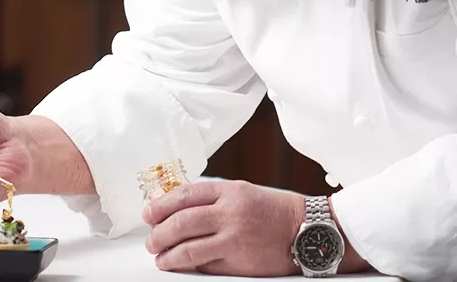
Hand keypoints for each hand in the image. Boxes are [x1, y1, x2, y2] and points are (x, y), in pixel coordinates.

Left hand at [143, 180, 305, 276]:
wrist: (307, 230)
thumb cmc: (275, 213)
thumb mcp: (245, 193)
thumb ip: (215, 199)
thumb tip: (177, 210)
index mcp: (231, 190)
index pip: (185, 195)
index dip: (161, 205)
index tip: (149, 214)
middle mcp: (231, 212)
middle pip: (180, 222)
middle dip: (158, 233)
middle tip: (152, 240)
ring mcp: (234, 237)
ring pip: (187, 248)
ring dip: (167, 255)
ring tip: (161, 257)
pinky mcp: (239, 262)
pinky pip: (205, 265)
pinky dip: (188, 266)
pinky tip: (181, 265)